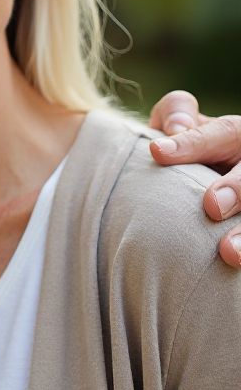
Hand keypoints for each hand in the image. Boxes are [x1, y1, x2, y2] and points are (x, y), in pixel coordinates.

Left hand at [148, 90, 240, 266]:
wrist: (207, 177)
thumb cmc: (188, 150)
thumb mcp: (180, 125)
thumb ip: (176, 116)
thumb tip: (174, 128)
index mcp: (234, 135)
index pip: (220, 133)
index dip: (190, 143)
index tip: (156, 152)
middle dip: (237, 190)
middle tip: (212, 206)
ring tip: (228, 253)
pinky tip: (233, 272)